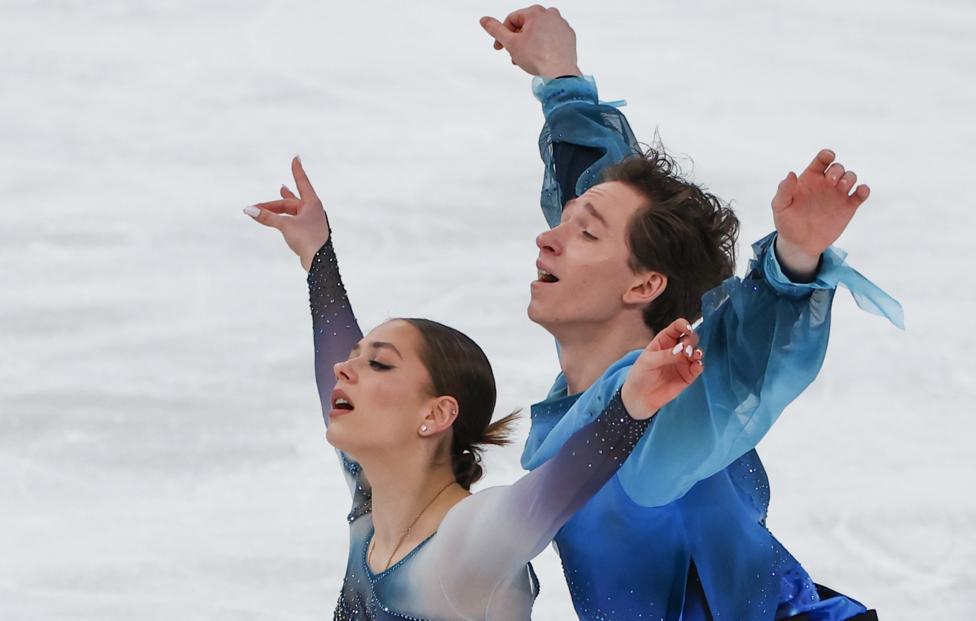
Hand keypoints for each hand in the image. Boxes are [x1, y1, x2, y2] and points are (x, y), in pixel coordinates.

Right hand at [244, 157, 329, 271]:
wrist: (319, 261)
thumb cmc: (306, 240)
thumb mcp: (284, 225)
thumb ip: (267, 217)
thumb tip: (248, 210)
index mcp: (312, 204)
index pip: (302, 182)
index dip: (297, 170)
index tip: (296, 158)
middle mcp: (313, 210)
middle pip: (290, 202)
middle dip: (273, 204)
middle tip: (257, 205)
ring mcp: (311, 221)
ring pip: (291, 211)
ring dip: (278, 209)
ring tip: (274, 199)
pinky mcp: (308, 232)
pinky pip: (293, 220)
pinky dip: (283, 217)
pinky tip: (280, 218)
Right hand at [480, 5, 580, 77]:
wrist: (560, 73)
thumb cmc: (538, 58)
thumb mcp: (511, 43)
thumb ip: (496, 30)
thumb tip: (484, 20)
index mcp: (535, 12)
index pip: (512, 20)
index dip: (503, 35)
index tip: (500, 48)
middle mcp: (551, 14)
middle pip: (526, 25)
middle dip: (518, 40)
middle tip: (515, 55)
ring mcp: (561, 24)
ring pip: (539, 31)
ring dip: (530, 43)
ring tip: (527, 58)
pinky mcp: (568, 35)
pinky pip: (551, 37)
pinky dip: (545, 45)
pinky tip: (541, 56)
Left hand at [621, 318, 703, 419]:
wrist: (640, 397)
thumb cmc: (640, 375)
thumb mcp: (648, 362)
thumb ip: (665, 355)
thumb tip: (683, 350)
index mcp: (664, 340)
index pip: (678, 327)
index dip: (684, 325)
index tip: (687, 329)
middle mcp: (676, 349)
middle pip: (690, 338)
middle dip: (690, 341)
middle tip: (685, 351)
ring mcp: (683, 362)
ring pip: (696, 351)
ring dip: (697, 352)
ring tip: (692, 356)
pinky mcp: (688, 375)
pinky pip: (698, 367)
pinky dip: (699, 365)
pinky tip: (696, 366)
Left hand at [771, 149, 870, 278]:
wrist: (799, 243)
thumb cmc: (787, 222)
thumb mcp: (780, 206)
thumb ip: (784, 190)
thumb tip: (791, 174)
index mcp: (810, 178)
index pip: (821, 160)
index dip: (826, 155)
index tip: (828, 156)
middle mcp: (826, 183)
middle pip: (838, 167)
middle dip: (837, 170)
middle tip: (831, 182)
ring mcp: (838, 194)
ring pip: (851, 177)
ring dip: (850, 178)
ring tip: (841, 188)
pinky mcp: (848, 207)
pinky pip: (861, 194)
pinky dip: (864, 190)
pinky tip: (861, 192)